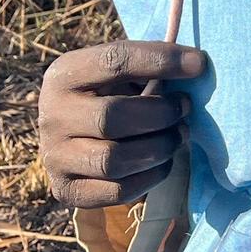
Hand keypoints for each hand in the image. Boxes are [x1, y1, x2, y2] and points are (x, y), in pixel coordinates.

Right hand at [38, 40, 206, 208]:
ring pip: (114, 159)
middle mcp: (52, 115)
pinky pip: (117, 191)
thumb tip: (194, 66)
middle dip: (161, 113)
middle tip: (184, 109)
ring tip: (177, 137)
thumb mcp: (114, 73)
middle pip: (112, 116)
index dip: (161, 60)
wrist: (69, 138)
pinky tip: (161, 162)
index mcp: (64, 75)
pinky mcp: (67, 190)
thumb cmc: (105, 95)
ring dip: (158, 148)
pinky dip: (150, 177)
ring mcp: (55, 157)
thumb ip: (145, 67)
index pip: (114, 61)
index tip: (199, 64)